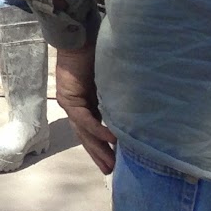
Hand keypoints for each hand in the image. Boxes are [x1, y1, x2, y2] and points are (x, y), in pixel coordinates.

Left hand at [54, 44, 115, 174]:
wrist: (82, 39)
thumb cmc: (98, 56)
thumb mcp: (113, 84)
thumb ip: (119, 99)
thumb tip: (140, 114)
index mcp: (89, 105)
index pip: (94, 132)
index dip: (103, 148)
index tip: (115, 163)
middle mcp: (78, 107)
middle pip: (88, 137)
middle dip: (100, 155)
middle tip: (112, 172)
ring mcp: (71, 104)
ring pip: (84, 133)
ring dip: (98, 149)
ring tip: (111, 164)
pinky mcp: (69, 99)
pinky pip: (85, 119)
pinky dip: (98, 130)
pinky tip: (111, 140)